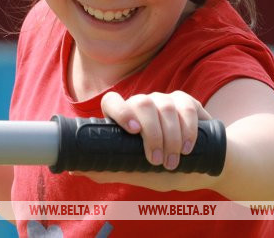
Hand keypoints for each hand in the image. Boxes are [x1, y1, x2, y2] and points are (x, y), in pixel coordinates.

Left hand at [67, 91, 213, 191]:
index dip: (120, 111)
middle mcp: (142, 105)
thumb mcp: (135, 173)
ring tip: (172, 162)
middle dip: (152, 133)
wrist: (199, 171)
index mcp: (124, 119)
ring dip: (171, 137)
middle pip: (142, 103)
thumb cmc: (162, 171)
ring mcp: (164, 101)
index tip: (133, 131)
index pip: (112, 101)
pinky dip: (188, 129)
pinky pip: (186, 108)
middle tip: (157, 161)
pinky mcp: (187, 102)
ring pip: (165, 107)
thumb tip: (74, 169)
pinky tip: (187, 148)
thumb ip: (109, 170)